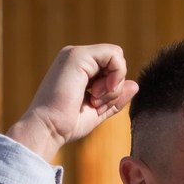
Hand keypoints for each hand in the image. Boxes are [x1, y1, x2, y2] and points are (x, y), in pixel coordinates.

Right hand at [4, 44, 137, 162]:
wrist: (47, 129)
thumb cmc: (66, 124)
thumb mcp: (98, 111)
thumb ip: (115, 98)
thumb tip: (135, 84)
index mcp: (78, 68)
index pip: (111, 67)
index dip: (113, 87)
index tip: (97, 105)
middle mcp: (76, 58)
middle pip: (115, 61)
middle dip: (115, 86)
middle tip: (96, 103)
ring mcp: (76, 54)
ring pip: (116, 56)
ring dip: (114, 84)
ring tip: (93, 99)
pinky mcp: (78, 56)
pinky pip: (114, 55)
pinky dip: (115, 75)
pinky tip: (99, 92)